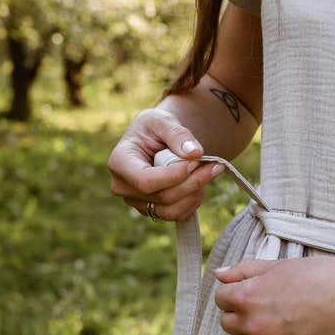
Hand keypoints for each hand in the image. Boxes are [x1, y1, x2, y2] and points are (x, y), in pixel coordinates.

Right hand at [107, 107, 223, 220]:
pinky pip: (176, 215)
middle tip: (215, 165)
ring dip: (195, 193)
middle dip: (193, 182)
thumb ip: (177, 134)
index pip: (146, 180)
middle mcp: (122, 187)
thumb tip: (195, 152)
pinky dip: (193, 201)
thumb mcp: (163, 120)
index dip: (174, 175)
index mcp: (119, 162)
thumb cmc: (154, 127)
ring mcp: (136, 202)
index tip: (195, 160)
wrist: (154, 139)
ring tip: (208, 172)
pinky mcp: (151, 210)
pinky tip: (199, 183)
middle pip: (162, 197)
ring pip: (171, 210)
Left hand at [214, 255, 334, 334]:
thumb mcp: (279, 265)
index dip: (235, 293)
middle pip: (227, 324)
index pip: (221, 298)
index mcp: (247, 296)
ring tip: (270, 327)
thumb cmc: (320, 275)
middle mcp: (253, 323)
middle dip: (241, 315)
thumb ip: (245, 270)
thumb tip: (219, 275)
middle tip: (266, 308)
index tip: (253, 292)